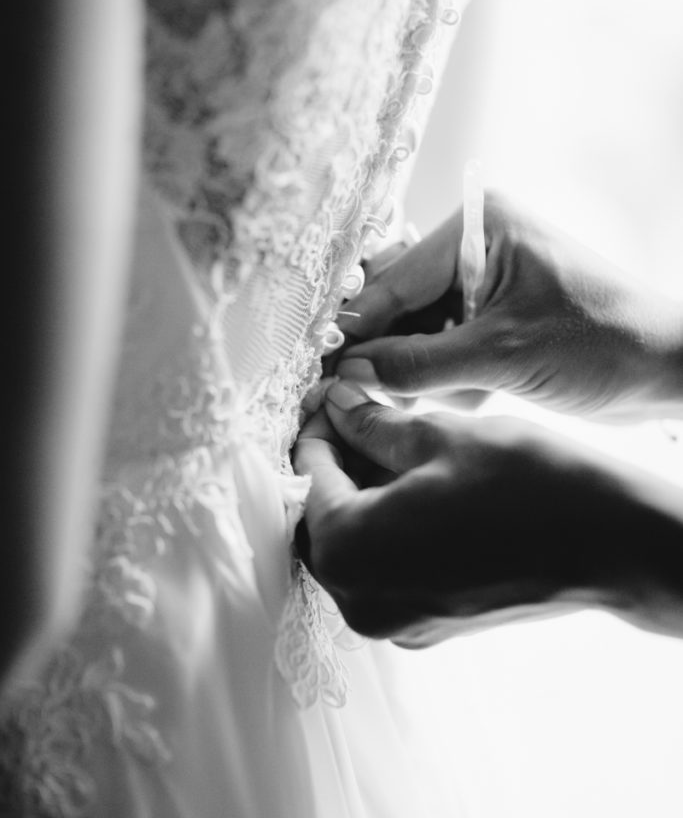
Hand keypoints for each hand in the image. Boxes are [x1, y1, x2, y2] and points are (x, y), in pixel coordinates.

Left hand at [293, 382, 673, 645]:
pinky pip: (384, 569)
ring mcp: (395, 622)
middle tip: (358, 414)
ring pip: (353, 545)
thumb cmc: (526, 487)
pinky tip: (413, 483)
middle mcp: (361, 602)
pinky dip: (386, 526)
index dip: (318, 428)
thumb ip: (371, 424)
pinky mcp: (428, 625)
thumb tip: (338, 406)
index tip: (331, 398)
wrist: (608, 542)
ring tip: (388, 440)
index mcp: (351, 552)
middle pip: (323, 518)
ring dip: (361, 493)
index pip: (308, 478)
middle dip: (337, 462)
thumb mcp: (438, 436)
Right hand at [336, 192, 682, 419]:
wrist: (670, 371)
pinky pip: (448, 351)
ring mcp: (488, 286)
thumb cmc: (601, 342)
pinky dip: (448, 381)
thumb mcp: (502, 355)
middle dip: (394, 356)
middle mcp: (477, 249)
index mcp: (478, 229)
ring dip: (423, 375)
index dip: (360, 330)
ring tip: (437, 398)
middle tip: (361, 397)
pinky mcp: (498, 321)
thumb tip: (350, 373)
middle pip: (404, 308)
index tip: (324, 370)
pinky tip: (469, 398)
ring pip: (422, 335)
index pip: (396, 281)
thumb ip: (420, 365)